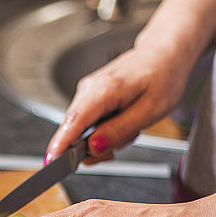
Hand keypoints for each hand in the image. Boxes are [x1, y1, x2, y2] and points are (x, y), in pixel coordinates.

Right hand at [45, 45, 193, 163]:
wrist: (164, 54)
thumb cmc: (162, 77)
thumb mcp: (149, 111)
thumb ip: (119, 131)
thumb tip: (94, 147)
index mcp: (104, 89)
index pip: (74, 121)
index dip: (61, 144)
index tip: (51, 162)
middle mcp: (89, 89)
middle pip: (74, 130)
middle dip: (92, 148)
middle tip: (119, 146)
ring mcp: (87, 92)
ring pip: (81, 129)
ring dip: (101, 139)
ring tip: (128, 128)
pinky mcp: (90, 96)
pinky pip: (87, 123)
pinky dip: (102, 130)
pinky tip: (121, 123)